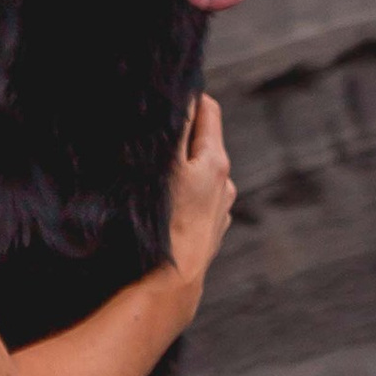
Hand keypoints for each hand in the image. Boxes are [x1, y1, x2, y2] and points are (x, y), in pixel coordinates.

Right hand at [164, 95, 234, 292]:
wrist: (173, 280)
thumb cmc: (168, 220)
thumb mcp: (169, 165)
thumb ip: (177, 128)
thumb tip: (184, 94)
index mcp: (216, 160)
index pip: (206, 109)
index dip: (186, 100)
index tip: (162, 101)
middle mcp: (225, 182)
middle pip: (202, 141)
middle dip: (179, 135)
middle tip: (150, 136)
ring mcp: (219, 209)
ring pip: (197, 172)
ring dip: (180, 167)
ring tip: (152, 174)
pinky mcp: (208, 230)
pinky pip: (195, 199)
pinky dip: (181, 194)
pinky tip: (163, 205)